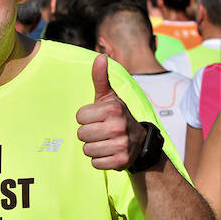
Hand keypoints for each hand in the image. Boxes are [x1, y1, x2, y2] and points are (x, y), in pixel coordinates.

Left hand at [76, 55, 145, 169]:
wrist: (140, 143)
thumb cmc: (117, 116)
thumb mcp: (109, 97)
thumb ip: (101, 78)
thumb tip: (101, 56)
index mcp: (113, 109)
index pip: (79, 117)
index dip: (85, 119)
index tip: (97, 118)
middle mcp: (118, 126)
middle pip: (81, 134)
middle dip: (88, 134)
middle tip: (101, 131)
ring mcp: (121, 145)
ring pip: (86, 150)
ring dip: (93, 147)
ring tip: (105, 142)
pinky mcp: (121, 162)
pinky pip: (95, 163)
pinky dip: (99, 160)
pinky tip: (109, 153)